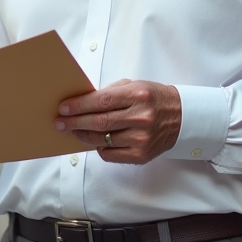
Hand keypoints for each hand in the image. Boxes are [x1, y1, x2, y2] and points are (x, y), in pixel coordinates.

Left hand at [55, 79, 181, 164]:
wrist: (181, 117)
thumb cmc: (153, 99)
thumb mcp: (134, 86)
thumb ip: (110, 93)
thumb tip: (81, 102)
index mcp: (138, 95)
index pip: (101, 101)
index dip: (79, 105)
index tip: (63, 108)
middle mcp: (141, 117)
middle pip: (99, 122)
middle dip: (75, 122)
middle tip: (60, 122)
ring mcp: (142, 138)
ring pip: (102, 140)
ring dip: (83, 136)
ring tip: (73, 131)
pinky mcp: (141, 155)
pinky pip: (110, 154)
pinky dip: (99, 147)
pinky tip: (96, 141)